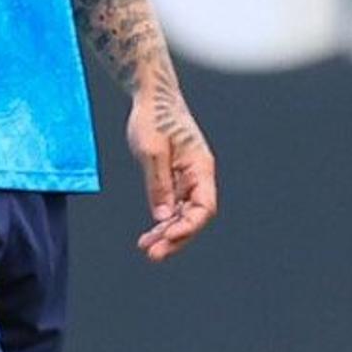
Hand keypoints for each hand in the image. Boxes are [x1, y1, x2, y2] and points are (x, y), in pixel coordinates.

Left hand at [130, 82, 218, 259]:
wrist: (151, 97)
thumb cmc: (153, 117)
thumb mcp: (151, 150)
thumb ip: (159, 184)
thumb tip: (164, 217)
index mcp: (201, 167)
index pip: (204, 206)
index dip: (190, 226)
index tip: (168, 236)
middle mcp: (198, 176)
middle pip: (194, 216)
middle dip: (176, 237)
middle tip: (153, 254)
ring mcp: (187, 178)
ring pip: (183, 214)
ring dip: (167, 233)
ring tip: (147, 249)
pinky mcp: (174, 178)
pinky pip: (173, 206)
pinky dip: (162, 221)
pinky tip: (149, 235)